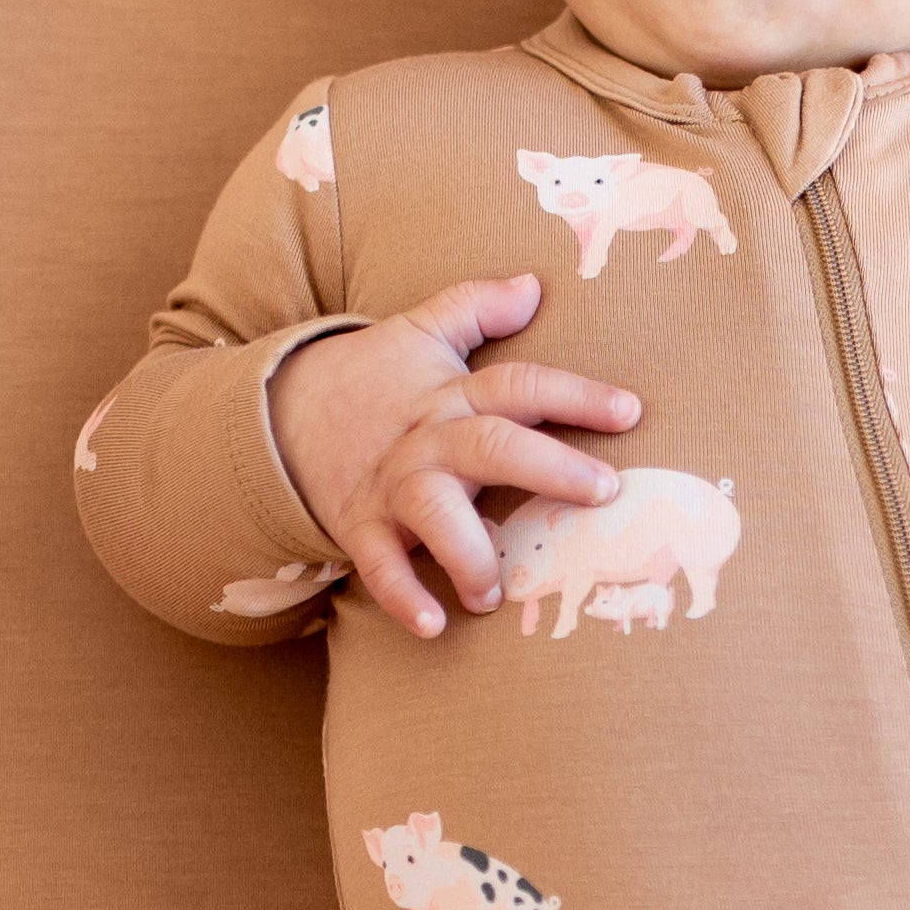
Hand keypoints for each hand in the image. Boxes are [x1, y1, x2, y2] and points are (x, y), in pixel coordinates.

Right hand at [267, 274, 642, 637]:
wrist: (278, 416)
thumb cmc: (370, 381)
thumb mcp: (420, 332)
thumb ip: (476, 306)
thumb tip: (534, 283)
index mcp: (453, 395)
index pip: (521, 386)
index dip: (576, 395)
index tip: (631, 412)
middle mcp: (428, 440)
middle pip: (492, 445)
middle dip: (550, 466)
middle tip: (604, 492)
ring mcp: (393, 486)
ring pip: (435, 513)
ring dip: (471, 554)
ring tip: (499, 594)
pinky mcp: (361, 526)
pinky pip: (380, 564)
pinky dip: (403, 596)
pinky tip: (433, 626)